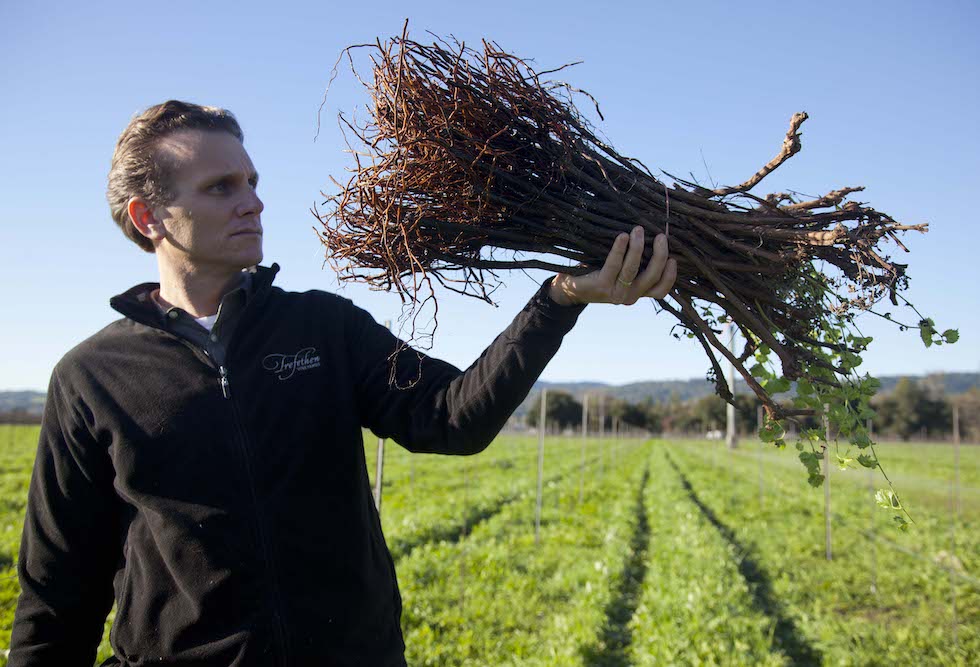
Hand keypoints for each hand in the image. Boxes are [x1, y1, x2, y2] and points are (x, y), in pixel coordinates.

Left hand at [548, 226, 676, 305]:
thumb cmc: (598, 273)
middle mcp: (628, 297)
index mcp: (636, 293)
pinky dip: (620, 249)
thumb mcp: (620, 271)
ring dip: (638, 248)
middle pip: (652, 278)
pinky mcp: (601, 286)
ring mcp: (614, 294)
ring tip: (638, 230)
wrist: (569, 289)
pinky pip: (614, 265)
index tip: (673, 259)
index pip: (660, 291)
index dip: (670, 276)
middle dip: (659, 255)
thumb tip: (651, 235)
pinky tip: (622, 236)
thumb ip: (636, 262)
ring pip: (633, 270)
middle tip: (661, 236)